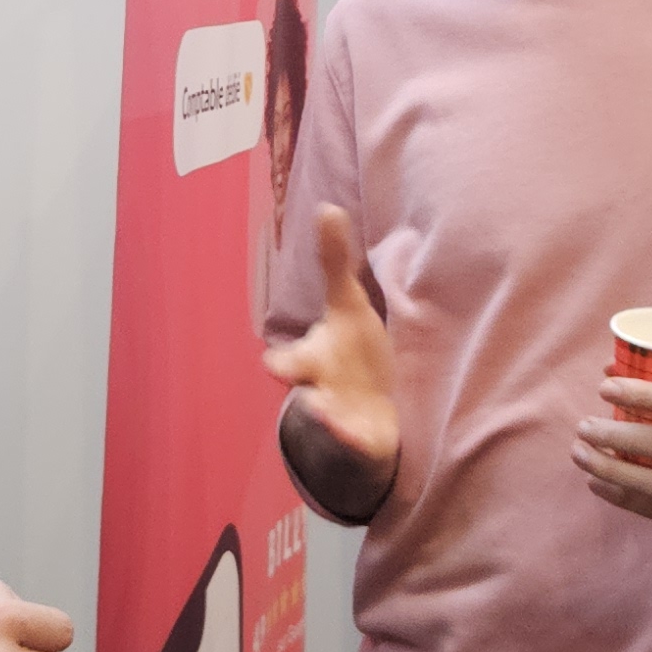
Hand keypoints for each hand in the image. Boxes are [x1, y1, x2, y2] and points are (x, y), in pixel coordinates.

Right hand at [262, 206, 397, 516]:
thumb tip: (327, 207)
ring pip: (326, 419)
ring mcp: (343, 416)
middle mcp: (322, 388)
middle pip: (300, 391)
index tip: (272, 358)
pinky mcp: (368, 439)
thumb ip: (334, 261)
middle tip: (292, 379)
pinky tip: (361, 433)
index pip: (284, 360)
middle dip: (294, 384)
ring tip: (323, 407)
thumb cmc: (357, 350)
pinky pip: (358, 444)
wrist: (378, 404)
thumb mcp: (348, 304)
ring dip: (324, 414)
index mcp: (313, 358)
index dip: (279, 361)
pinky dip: (354, 439)